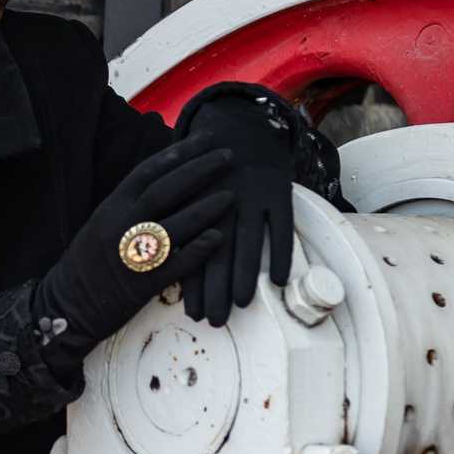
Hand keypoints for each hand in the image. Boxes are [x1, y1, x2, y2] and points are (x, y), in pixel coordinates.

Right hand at [38, 140, 232, 350]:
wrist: (65, 306)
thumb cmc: (88, 263)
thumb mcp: (102, 223)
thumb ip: (130, 204)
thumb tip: (165, 180)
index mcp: (110, 207)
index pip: (148, 170)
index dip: (179, 152)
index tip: (205, 138)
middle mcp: (121, 226)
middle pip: (165, 190)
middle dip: (199, 170)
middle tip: (227, 155)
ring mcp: (132, 255)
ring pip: (174, 226)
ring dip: (205, 208)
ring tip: (231, 195)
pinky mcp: (141, 285)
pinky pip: (174, 265)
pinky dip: (196, 251)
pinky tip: (218, 238)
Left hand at [177, 84, 308, 324]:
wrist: (245, 132)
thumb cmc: (211, 176)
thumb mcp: (190, 196)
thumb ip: (182, 229)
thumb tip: (171, 274)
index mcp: (196, 202)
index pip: (192, 249)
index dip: (193, 283)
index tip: (193, 313)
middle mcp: (222, 200)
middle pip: (218, 250)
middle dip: (215, 288)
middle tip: (214, 320)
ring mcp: (252, 196)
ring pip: (249, 240)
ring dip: (245, 273)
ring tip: (242, 303)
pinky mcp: (278, 192)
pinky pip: (282, 227)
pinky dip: (282, 253)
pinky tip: (281, 280)